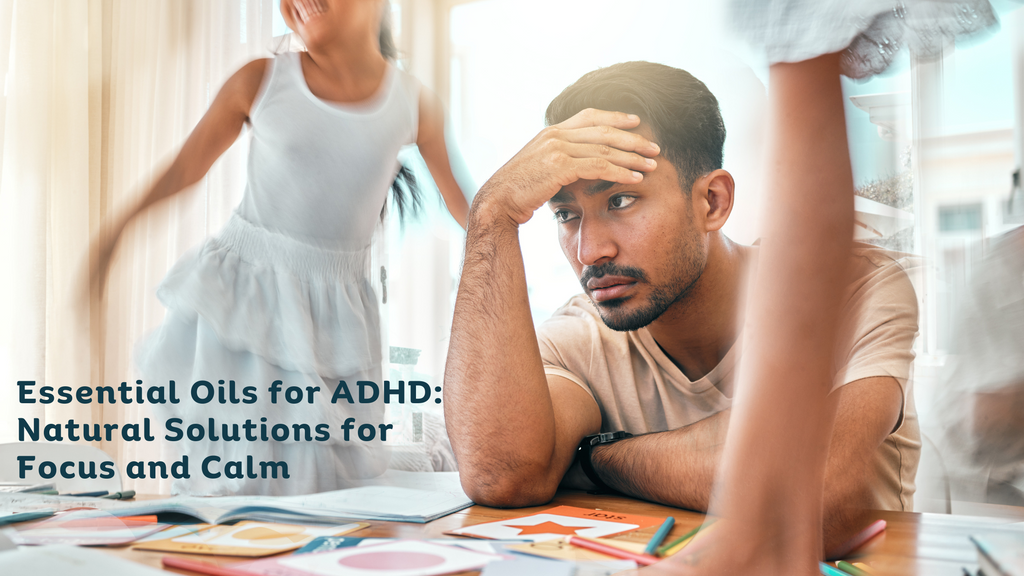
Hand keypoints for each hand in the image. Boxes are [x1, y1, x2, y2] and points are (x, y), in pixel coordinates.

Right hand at [471, 109, 659, 225]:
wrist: (498, 201)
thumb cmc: (517, 192)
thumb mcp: (538, 169)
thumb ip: (557, 161)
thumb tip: (573, 167)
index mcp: (551, 132)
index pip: (589, 116)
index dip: (615, 117)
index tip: (636, 122)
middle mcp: (555, 135)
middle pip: (603, 130)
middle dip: (633, 138)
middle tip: (654, 146)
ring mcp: (557, 148)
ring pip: (605, 148)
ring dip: (632, 156)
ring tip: (652, 164)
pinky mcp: (560, 165)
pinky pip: (599, 165)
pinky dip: (621, 171)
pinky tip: (636, 178)